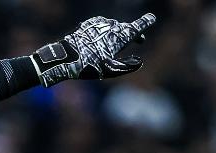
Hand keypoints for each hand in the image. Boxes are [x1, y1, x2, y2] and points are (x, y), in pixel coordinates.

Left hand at [32, 13, 156, 86]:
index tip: (151, 18)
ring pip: (113, 26)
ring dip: (118, 32)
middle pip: (126, 28)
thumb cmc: (87, 66)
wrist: (64, 57)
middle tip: (140, 40)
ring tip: (119, 42)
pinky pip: (101, 25)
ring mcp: (99, 24)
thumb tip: (139, 62)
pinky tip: (103, 36)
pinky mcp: (88, 25)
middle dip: (133, 33)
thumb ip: (127, 66)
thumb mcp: (109, 70)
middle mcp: (111, 27)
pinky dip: (105, 30)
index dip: (145, 23)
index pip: (136, 28)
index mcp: (119, 37)